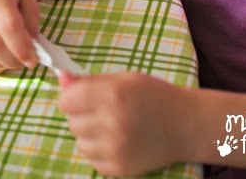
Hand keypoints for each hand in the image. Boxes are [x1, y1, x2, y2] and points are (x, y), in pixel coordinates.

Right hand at [0, 0, 38, 73]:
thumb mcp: (29, 3)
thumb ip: (31, 25)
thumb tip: (30, 49)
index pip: (9, 26)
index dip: (22, 47)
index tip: (33, 61)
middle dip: (13, 60)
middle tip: (26, 63)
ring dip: (4, 65)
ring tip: (16, 61)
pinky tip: (4, 61)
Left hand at [58, 71, 194, 176]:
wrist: (184, 125)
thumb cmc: (154, 95)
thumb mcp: (124, 79)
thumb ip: (90, 80)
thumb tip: (61, 77)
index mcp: (113, 94)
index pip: (67, 100)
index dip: (71, 96)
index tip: (81, 96)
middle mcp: (112, 123)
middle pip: (72, 122)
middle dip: (81, 114)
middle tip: (101, 109)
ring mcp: (115, 149)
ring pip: (79, 142)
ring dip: (89, 133)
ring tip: (110, 125)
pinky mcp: (118, 169)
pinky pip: (92, 159)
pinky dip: (99, 150)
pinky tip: (117, 140)